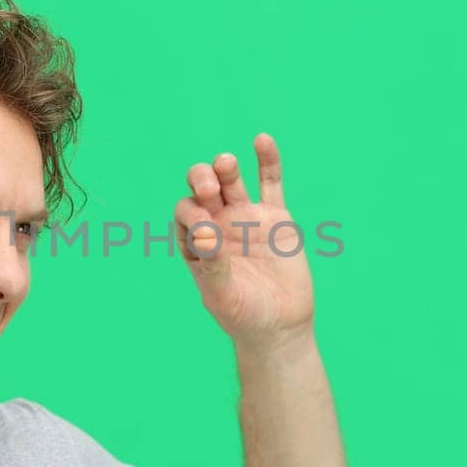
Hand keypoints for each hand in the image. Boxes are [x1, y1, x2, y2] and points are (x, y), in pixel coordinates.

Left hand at [174, 132, 315, 344]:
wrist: (280, 326)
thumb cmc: (243, 315)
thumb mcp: (222, 294)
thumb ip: (213, 264)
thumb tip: (205, 232)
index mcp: (195, 241)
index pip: (185, 213)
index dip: (191, 212)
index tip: (205, 227)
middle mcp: (217, 223)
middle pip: (203, 189)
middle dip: (201, 180)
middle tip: (209, 187)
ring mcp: (246, 217)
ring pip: (232, 182)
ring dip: (225, 168)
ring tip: (225, 163)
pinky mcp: (275, 217)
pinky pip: (270, 183)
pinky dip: (267, 161)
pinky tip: (262, 140)